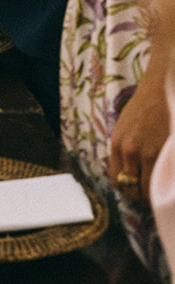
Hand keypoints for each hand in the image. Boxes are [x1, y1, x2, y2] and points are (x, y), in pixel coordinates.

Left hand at [109, 49, 169, 199]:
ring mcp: (149, 152)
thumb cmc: (143, 108)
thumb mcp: (124, 128)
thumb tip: (128, 177)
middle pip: (133, 188)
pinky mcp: (164, 152)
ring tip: (160, 186)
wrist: (160, 89)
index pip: (117, 181)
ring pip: (149, 189)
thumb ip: (124, 151)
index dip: (127, 189)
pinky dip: (165, 183)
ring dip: (154, 191)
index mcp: (117, 144)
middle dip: (141, 194)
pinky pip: (163, 179)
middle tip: (150, 191)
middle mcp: (130, 150)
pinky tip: (167, 179)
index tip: (136, 190)